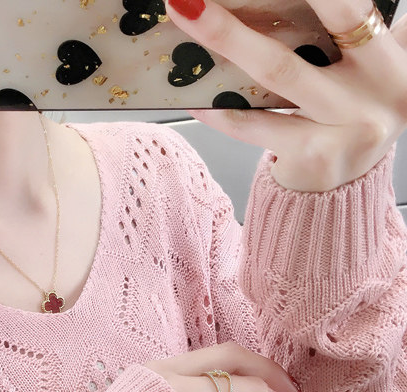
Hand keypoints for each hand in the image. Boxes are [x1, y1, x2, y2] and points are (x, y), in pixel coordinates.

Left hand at [164, 0, 406, 190]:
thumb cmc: (348, 117)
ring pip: (276, 74)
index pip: (350, 9)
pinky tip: (194, 95)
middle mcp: (374, 91)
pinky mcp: (313, 156)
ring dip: (226, 43)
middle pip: (305, 35)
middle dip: (241, 20)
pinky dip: (222, 110)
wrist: (343, 191)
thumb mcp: (369, 69)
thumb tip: (328, 3)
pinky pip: (255, 126)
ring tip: (187, 18)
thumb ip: (361, 30)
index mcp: (388, 59)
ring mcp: (345, 128)